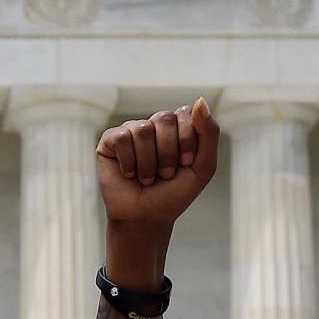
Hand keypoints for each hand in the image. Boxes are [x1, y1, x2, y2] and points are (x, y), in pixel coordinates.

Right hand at [96, 100, 218, 237]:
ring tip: (146, 178)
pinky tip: (129, 173)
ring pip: (142, 130)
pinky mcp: (109, 140)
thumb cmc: (174, 194)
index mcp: (177, 127)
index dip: (186, 140)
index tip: (185, 164)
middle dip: (167, 152)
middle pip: (164, 118)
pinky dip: (129, 162)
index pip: (185, 113)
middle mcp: (154, 124)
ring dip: (148, 162)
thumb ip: (209, 133)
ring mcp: (131, 130)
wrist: (145, 218)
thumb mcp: (203, 167)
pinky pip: (121, 138)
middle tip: (165, 174)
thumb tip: (200, 100)